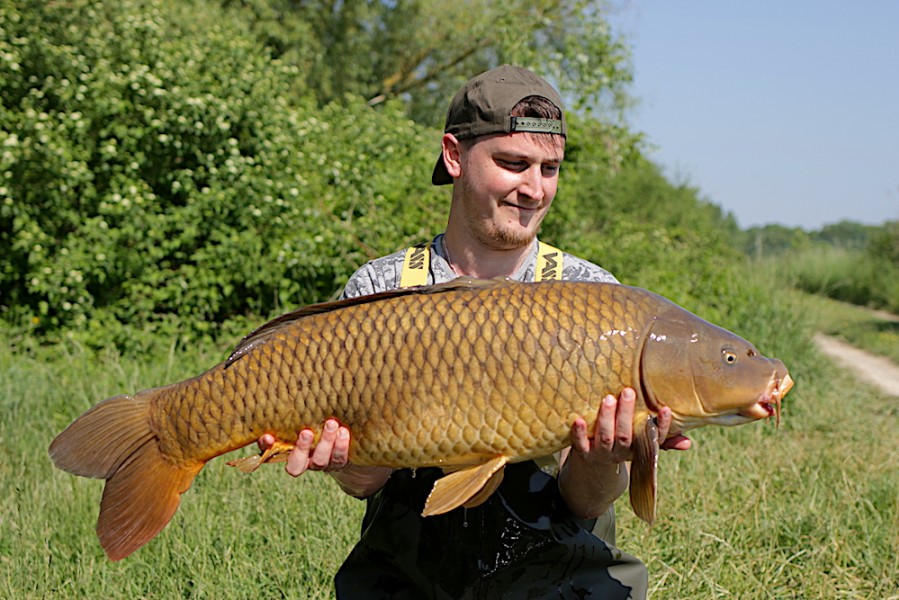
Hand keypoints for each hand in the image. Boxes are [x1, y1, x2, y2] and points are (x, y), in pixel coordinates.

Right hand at [257, 418, 349, 476]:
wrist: (341, 436)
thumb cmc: (315, 419)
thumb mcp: (302, 416)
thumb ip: (289, 412)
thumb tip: (275, 394)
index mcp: (287, 450)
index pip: (270, 452)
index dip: (267, 447)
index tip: (268, 437)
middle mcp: (303, 461)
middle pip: (297, 464)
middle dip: (301, 448)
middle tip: (306, 432)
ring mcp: (321, 463)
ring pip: (320, 461)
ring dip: (325, 443)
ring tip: (331, 424)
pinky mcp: (338, 462)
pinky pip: (340, 459)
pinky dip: (342, 446)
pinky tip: (344, 431)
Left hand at [569, 388, 691, 462]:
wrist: (595, 465)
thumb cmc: (624, 442)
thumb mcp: (643, 442)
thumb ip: (664, 439)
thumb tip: (688, 443)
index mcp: (640, 448)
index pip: (655, 438)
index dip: (661, 425)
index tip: (664, 408)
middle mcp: (622, 451)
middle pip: (626, 435)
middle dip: (627, 414)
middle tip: (628, 391)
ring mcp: (602, 453)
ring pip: (606, 438)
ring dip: (607, 419)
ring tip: (608, 398)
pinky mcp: (584, 452)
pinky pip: (580, 444)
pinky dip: (579, 433)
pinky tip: (577, 419)